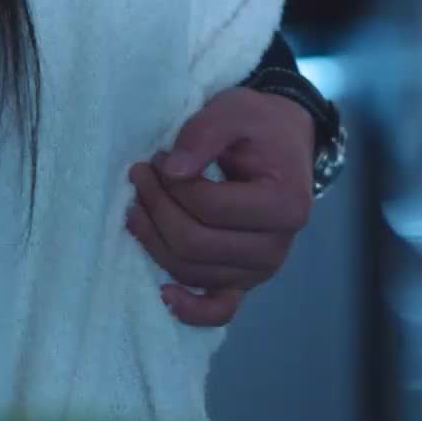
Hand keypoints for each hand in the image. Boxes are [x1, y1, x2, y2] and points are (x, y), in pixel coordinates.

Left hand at [126, 88, 314, 328]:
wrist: (283, 143)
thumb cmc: (260, 126)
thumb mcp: (234, 110)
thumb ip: (204, 134)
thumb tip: (172, 172)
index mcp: (284, 205)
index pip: (208, 207)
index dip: (172, 184)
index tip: (159, 157)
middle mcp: (276, 247)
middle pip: (195, 244)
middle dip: (157, 208)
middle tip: (139, 175)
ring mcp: (260, 270)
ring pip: (193, 272)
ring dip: (155, 240)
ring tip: (137, 205)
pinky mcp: (245, 280)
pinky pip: (219, 309)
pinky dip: (190, 309)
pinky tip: (163, 294)